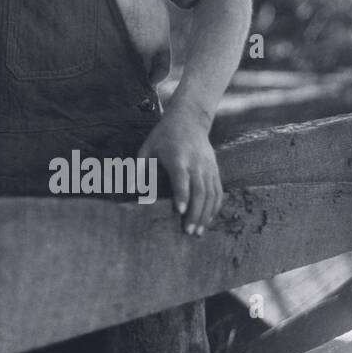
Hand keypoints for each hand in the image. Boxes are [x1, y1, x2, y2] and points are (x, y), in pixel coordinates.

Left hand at [137, 107, 222, 235]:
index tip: (178, 212)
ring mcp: (208, 167)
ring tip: (198, 232)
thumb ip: (139, 169)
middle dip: (195, 213)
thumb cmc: (163, 136)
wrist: (189, 120)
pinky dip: (215, 207)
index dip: (181, 195)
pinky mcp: (215, 170)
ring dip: (206, 214)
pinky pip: (218, 191)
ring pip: (211, 194)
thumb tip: (133, 189)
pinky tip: (208, 220)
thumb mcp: (147, 148)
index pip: (182, 178)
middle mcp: (196, 163)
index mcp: (178, 157)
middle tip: (189, 232)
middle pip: (199, 190)